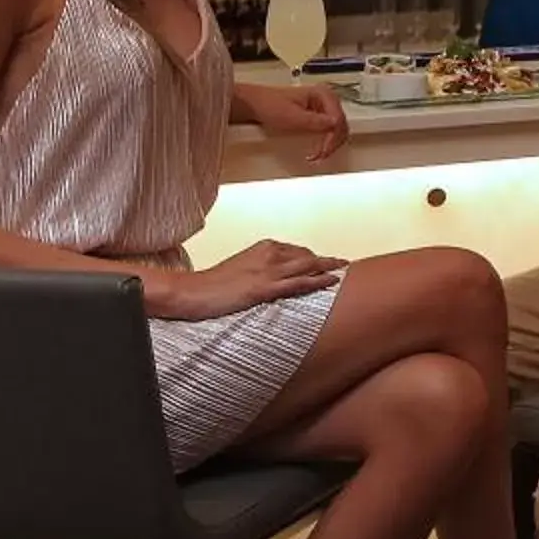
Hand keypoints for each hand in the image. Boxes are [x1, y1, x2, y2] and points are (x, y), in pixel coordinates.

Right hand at [148, 239, 341, 320]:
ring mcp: (269, 271)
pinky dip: (319, 281)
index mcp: (264, 247)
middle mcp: (270, 254)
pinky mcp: (265, 288)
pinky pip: (299, 283)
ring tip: (344, 269)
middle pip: (307, 256)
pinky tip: (332, 280)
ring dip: (329, 267)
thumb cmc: (214, 283)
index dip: (313, 257)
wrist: (194, 291)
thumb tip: (275, 274)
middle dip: (326, 260)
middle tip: (342, 263)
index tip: (324, 261)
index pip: (297, 250)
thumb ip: (262, 267)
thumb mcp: (242, 267)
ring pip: (308, 266)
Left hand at [246, 82, 349, 162]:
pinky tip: (319, 149)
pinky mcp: (317, 115)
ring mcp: (322, 107)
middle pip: (341, 124)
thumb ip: (314, 121)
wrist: (254, 105)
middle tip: (321, 155)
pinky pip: (329, 130)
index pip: (338, 118)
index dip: (332, 137)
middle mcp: (325, 98)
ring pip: (337, 129)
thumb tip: (334, 124)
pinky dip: (326, 141)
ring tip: (319, 155)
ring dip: (331, 144)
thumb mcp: (291, 116)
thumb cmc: (268, 105)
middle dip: (333, 142)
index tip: (323, 150)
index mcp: (322, 93)